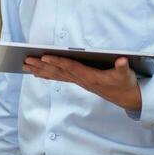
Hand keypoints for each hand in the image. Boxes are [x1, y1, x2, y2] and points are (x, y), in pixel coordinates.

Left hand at [24, 55, 141, 111]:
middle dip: (42, 65)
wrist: (128, 98)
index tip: (44, 56)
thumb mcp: (126, 75)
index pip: (70, 67)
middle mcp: (82, 80)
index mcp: (90, 77)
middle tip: (26, 60)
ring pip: (57, 75)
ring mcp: (79, 82)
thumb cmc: (126, 84)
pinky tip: (37, 73)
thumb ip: (123, 67)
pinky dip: (48, 74)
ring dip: (41, 70)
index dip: (57, 62)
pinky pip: (60, 77)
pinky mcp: (80, 82)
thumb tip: (122, 61)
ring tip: (26, 66)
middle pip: (58, 71)